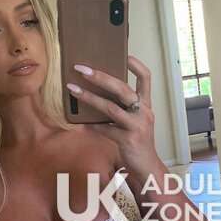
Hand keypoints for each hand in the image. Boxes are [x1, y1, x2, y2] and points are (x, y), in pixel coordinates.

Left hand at [66, 55, 158, 175]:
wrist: (147, 166)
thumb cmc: (137, 141)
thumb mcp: (135, 121)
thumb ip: (123, 108)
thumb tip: (98, 93)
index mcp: (146, 105)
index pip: (146, 78)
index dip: (136, 65)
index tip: (124, 54)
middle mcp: (144, 112)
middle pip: (122, 89)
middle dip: (100, 77)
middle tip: (81, 69)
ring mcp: (137, 126)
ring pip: (111, 108)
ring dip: (89, 98)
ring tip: (73, 90)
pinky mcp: (128, 140)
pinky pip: (105, 130)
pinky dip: (91, 126)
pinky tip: (80, 124)